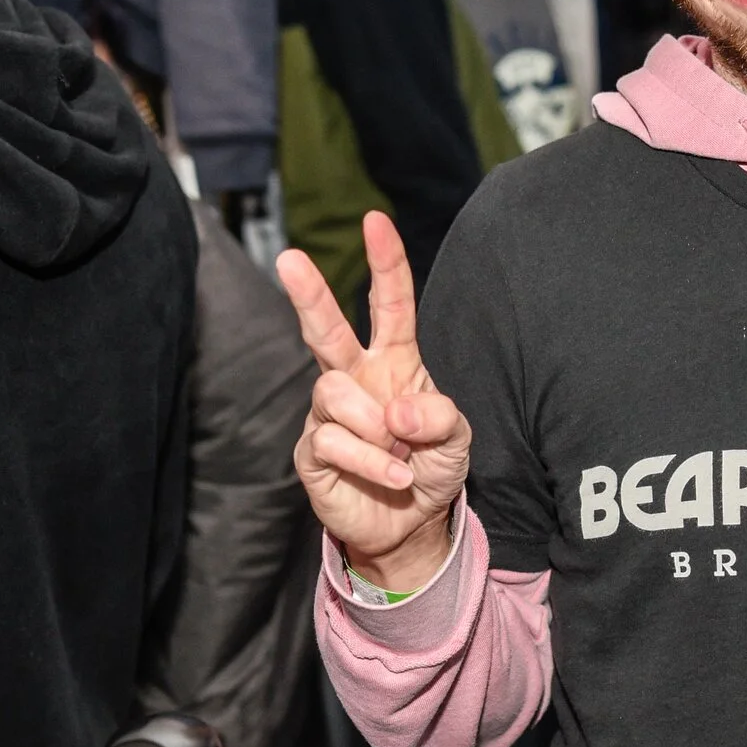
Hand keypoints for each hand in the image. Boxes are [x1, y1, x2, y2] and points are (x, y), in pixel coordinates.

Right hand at [279, 211, 469, 591]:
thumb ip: (438, 415)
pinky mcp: (312, 451)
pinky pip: (331, 440)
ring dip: (373, 425)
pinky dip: (369, 459)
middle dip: (309, 293)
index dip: (385, 264)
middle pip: (327, 328)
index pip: (390, 305)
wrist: (409, 525)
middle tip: (290, 258)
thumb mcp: (456, 438)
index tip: (376, 222)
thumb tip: (394, 407)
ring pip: (333, 392)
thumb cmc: (431, 468)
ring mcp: (329, 414)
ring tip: (399, 455)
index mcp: (394, 362)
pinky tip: (392, 474)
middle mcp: (355, 379)